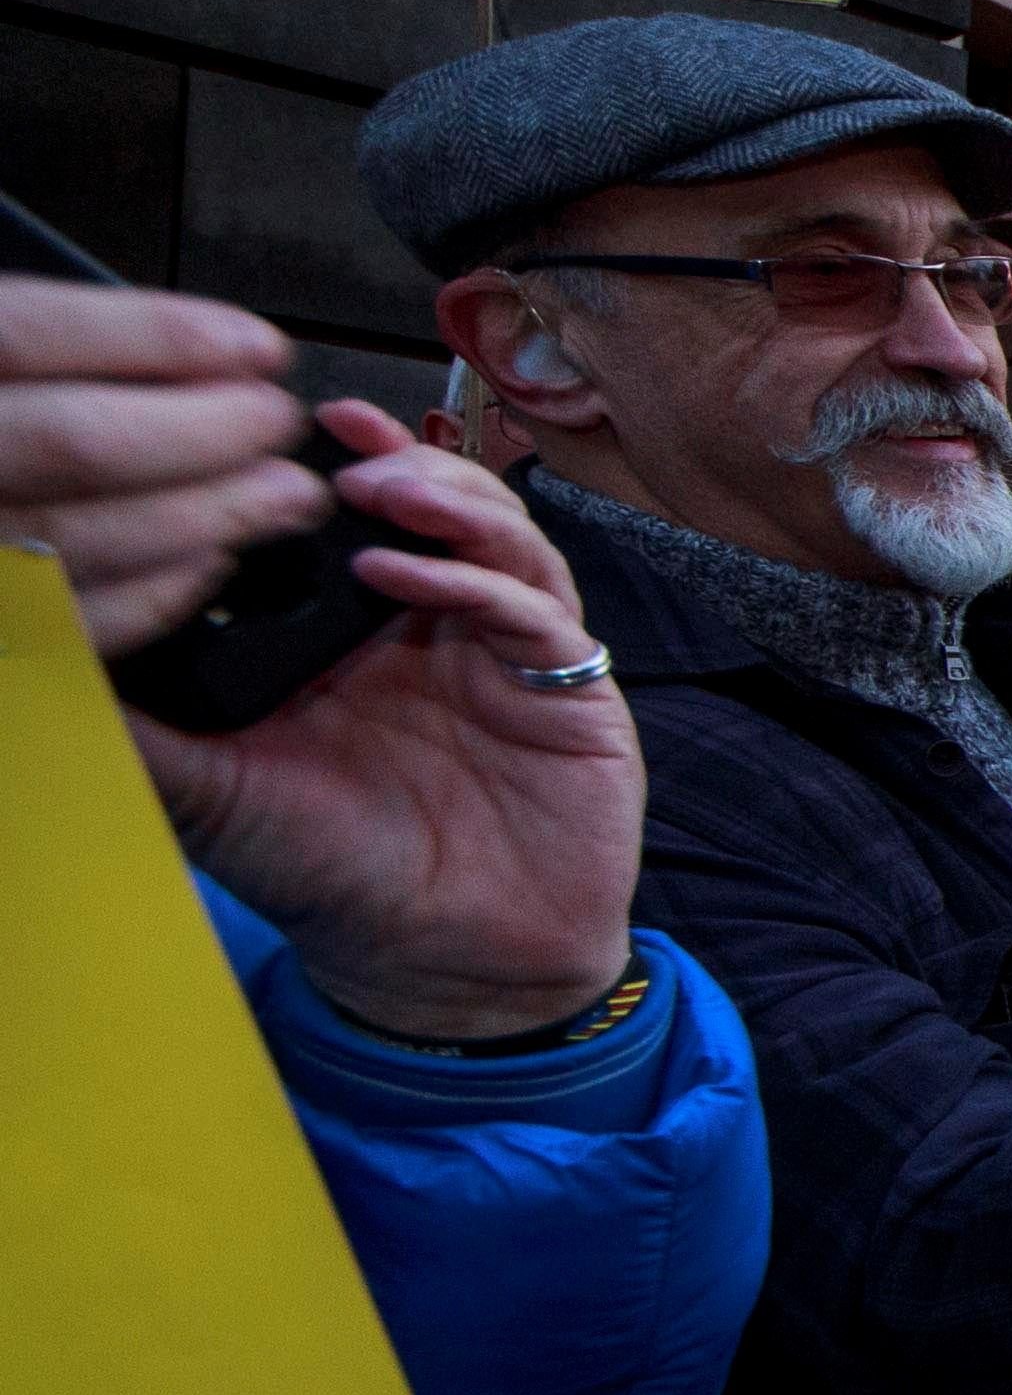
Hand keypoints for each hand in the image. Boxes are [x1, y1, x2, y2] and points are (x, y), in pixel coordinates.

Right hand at [0, 279, 325, 655]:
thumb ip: (33, 346)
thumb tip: (169, 345)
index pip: (25, 334)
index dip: (157, 336)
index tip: (257, 344)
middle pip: (78, 443)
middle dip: (208, 431)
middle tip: (278, 420)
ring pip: (82, 540)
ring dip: (209, 517)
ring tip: (285, 492)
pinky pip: (65, 627)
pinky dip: (151, 594)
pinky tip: (210, 563)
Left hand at [135, 400, 643, 1042]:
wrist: (453, 966)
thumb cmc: (340, 879)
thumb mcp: (219, 797)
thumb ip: (149, 731)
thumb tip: (60, 659)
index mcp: (352, 642)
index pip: (345, 526)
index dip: (316, 468)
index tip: (262, 429)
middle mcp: (433, 633)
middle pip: (432, 507)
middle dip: (391, 459)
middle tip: (334, 439)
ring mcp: (505, 653)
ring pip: (496, 537)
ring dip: (444, 501)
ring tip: (381, 488)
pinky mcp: (568, 687)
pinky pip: (535, 608)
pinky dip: (477, 580)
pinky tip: (412, 576)